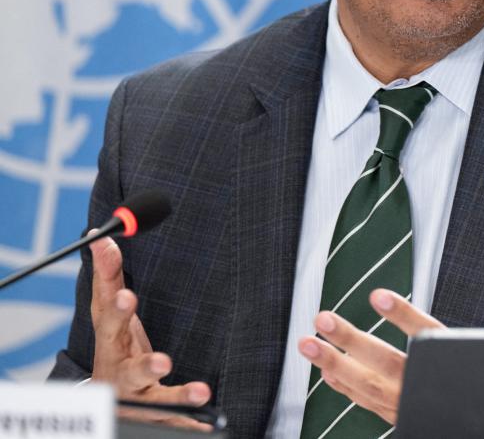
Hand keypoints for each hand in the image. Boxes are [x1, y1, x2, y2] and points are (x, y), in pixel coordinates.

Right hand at [87, 234, 212, 427]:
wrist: (109, 400)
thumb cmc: (115, 346)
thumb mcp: (110, 313)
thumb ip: (109, 276)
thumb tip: (103, 237)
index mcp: (111, 342)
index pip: (109, 319)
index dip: (116, 306)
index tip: (126, 294)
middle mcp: (120, 371)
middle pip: (128, 365)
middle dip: (141, 358)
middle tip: (155, 349)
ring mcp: (137, 395)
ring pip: (153, 397)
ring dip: (172, 390)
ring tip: (192, 385)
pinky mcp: (155, 413)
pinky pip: (173, 420)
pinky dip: (188, 420)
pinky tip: (206, 423)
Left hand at [299, 270, 483, 423]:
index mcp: (465, 368)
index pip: (432, 340)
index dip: (404, 317)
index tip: (378, 296)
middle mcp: (434, 393)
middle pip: (389, 367)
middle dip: (352, 343)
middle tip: (324, 320)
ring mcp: (416, 410)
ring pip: (370, 391)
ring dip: (335, 367)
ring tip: (309, 343)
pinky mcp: (406, 419)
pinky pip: (369, 407)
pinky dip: (345, 389)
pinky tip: (327, 372)